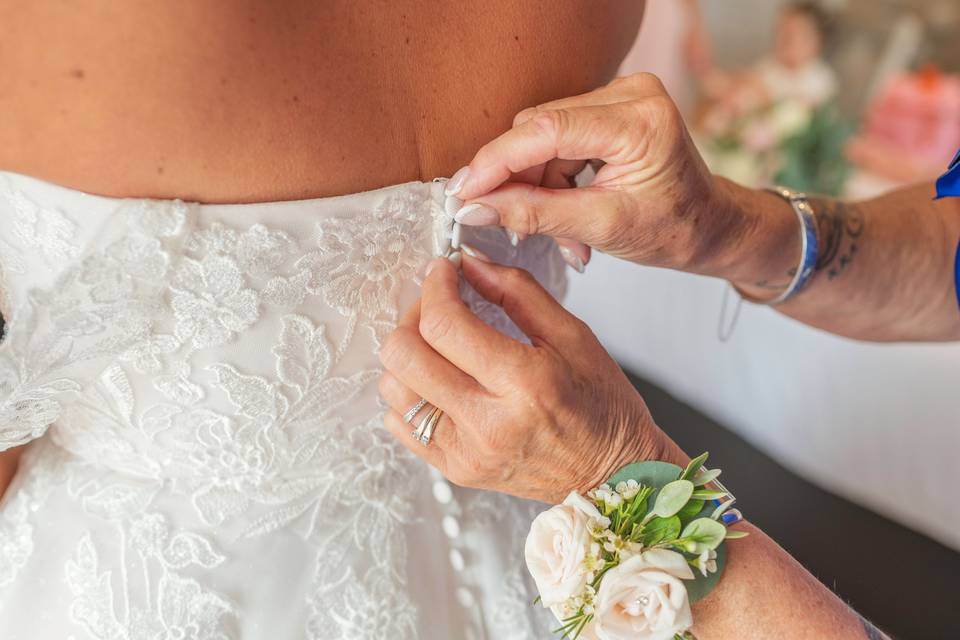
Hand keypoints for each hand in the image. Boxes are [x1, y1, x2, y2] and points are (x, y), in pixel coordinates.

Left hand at [377, 254, 673, 502]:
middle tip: (438, 306)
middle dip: (413, 316)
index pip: (445, 326)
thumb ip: (517, 291)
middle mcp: (488, 423)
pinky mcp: (455, 469)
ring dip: (408, 355)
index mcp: (524, 383)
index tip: (442, 271)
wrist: (613, 472)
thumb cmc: (600, 404)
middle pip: (404, 356)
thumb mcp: (573, 335)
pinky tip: (441, 381)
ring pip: (393, 388)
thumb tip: (469, 262)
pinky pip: (399, 423)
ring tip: (440, 345)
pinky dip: (411, 393)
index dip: (434, 287)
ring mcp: (466, 452)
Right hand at [446, 72, 797, 285]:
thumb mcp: (601, 229)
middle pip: (540, 131)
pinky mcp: (611, 110)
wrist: (709, 226)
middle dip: (518, 180)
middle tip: (506, 224)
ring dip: (538, 187)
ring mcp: (622, 97)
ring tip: (554, 236)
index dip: (496, 161)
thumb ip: (536, 214)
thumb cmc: (674, 230)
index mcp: (640, 121)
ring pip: (544, 138)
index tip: (463, 192)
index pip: (546, 130)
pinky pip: (559, 140)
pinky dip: (553, 180)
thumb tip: (476, 208)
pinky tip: (563, 215)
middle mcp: (631, 95)